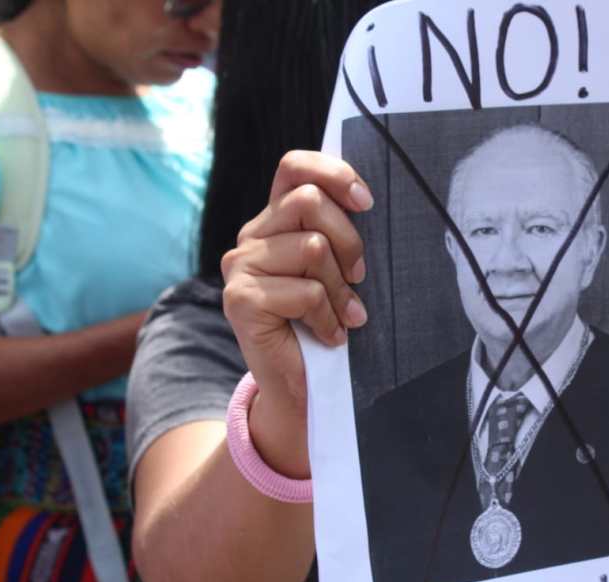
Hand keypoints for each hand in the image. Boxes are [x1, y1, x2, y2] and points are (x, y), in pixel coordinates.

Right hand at [221, 151, 372, 476]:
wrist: (302, 387)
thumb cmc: (328, 323)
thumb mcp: (339, 270)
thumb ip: (340, 233)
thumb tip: (369, 200)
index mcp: (275, 221)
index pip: (294, 167)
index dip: (333, 174)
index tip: (367, 202)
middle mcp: (251, 237)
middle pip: (308, 202)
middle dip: (350, 242)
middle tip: (359, 279)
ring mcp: (240, 266)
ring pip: (312, 248)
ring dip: (341, 290)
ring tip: (345, 315)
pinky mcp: (240, 299)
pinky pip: (305, 291)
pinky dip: (329, 318)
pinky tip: (330, 335)